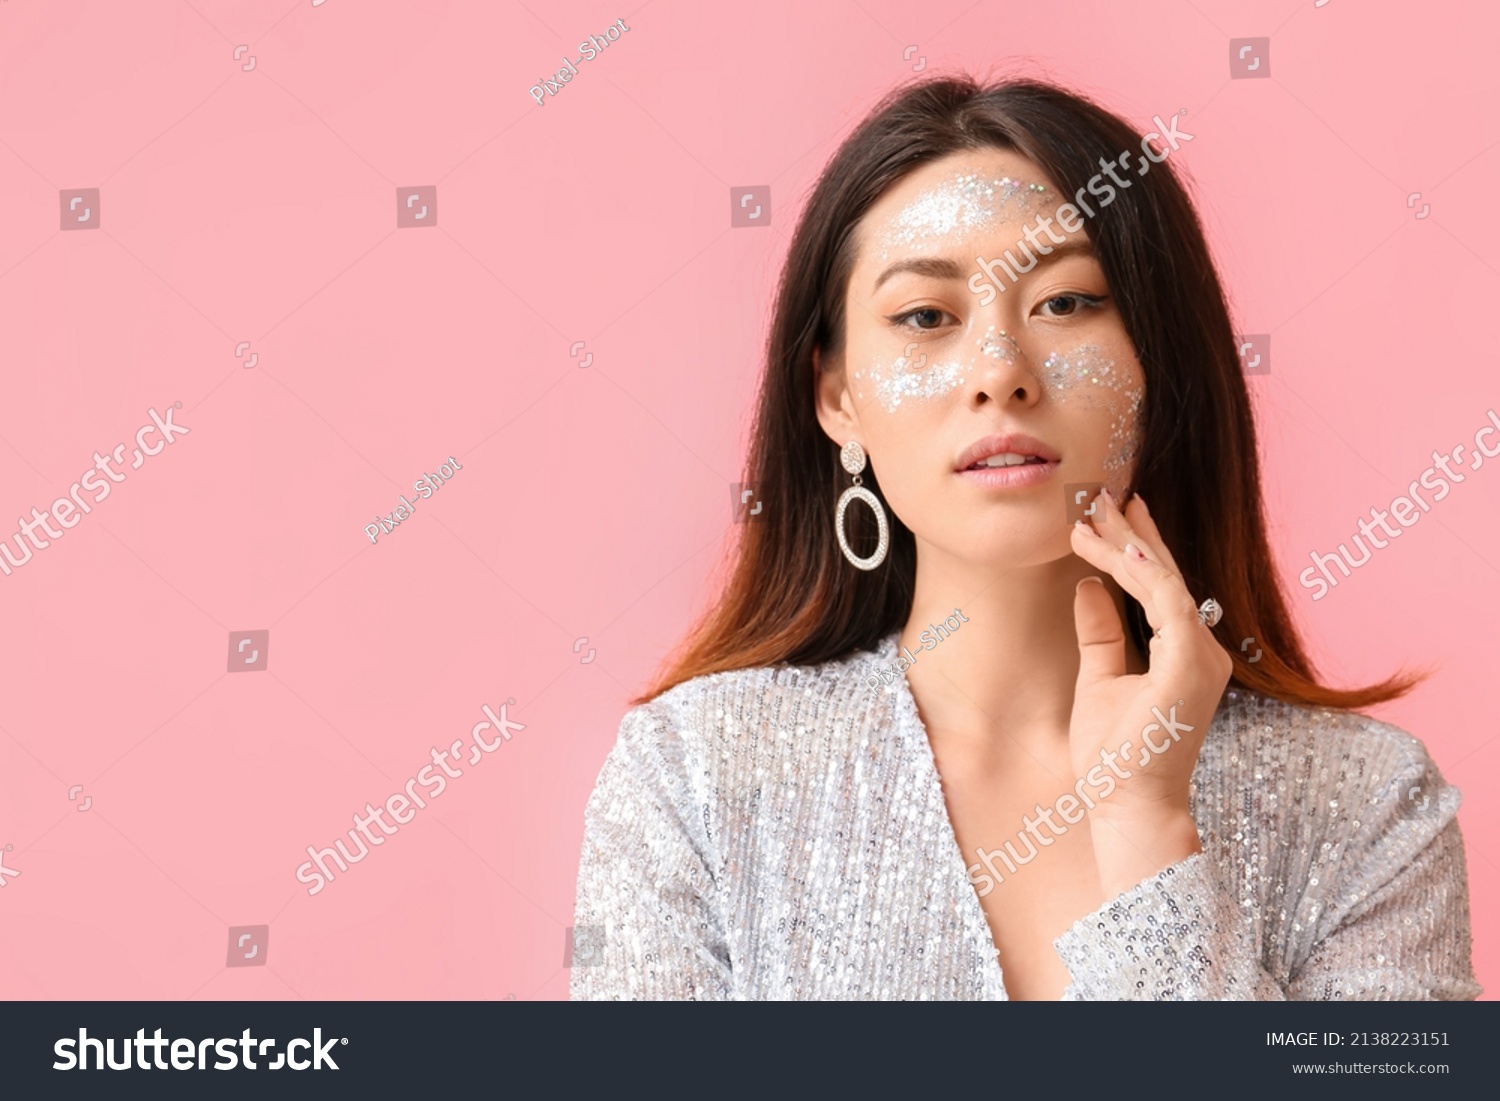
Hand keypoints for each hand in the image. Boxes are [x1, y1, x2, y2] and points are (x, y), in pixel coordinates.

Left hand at [1066, 489, 1233, 896]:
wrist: (1128, 807)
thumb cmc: (1115, 759)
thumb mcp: (1099, 680)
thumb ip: (1101, 633)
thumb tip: (1088, 586)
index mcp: (1186, 656)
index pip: (1162, 588)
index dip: (1137, 548)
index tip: (1111, 515)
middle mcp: (1202, 651)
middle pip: (1167, 576)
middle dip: (1133, 531)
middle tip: (1104, 492)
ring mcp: (1202, 656)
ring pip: (1164, 579)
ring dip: (1125, 541)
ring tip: (1091, 510)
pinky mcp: (1191, 662)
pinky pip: (1162, 599)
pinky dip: (1134, 569)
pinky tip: (1107, 545)